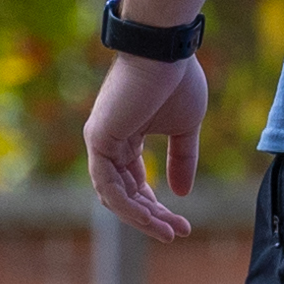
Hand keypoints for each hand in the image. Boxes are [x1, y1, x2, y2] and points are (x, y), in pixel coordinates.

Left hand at [83, 51, 209, 240]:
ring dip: (140, 218)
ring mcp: (100, 141)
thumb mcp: (185, 128)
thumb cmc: (176, 79)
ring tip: (168, 231)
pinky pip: (107, 184)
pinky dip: (126, 205)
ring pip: (114, 196)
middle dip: (151, 218)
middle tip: (178, 233)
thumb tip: (182, 194)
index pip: (136, 185)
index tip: (183, 226)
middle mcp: (108, 142)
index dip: (157, 208)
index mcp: (126, 139)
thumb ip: (181, 159)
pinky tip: (149, 217)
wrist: (166, 50)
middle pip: (125, 195)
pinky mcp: (98, 138)